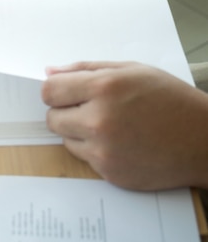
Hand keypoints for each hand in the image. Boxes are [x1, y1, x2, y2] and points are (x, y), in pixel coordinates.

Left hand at [41, 61, 207, 189]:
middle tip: (92, 109)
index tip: (67, 93)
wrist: (204, 141)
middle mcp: (98, 120)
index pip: (49, 91)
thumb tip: (49, 72)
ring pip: (65, 138)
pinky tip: (120, 143)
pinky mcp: (108, 172)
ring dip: (78, 132)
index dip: (55, 91)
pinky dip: (94, 150)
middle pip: (51, 117)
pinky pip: (83, 157)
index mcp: (104, 88)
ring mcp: (102, 150)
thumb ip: (85, 69)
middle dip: (65, 112)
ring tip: (111, 126)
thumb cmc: (170, 100)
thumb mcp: (131, 71)